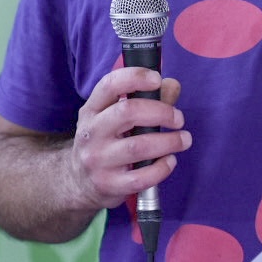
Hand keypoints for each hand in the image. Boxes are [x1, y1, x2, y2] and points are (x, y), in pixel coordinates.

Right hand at [69, 67, 187, 210]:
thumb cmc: (104, 142)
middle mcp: (91, 132)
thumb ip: (146, 99)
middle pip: (128, 112)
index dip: (136, 77)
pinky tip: (170, 161)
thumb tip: (171, 85)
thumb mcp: (112, 117)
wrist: (78, 182)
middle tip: (179, 118)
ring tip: (184, 140)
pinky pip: (141, 177)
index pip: (110, 85)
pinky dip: (162, 168)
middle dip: (161, 112)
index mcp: (91, 110)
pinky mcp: (109, 184)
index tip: (157, 80)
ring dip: (169, 141)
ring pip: (138, 146)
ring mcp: (98, 160)